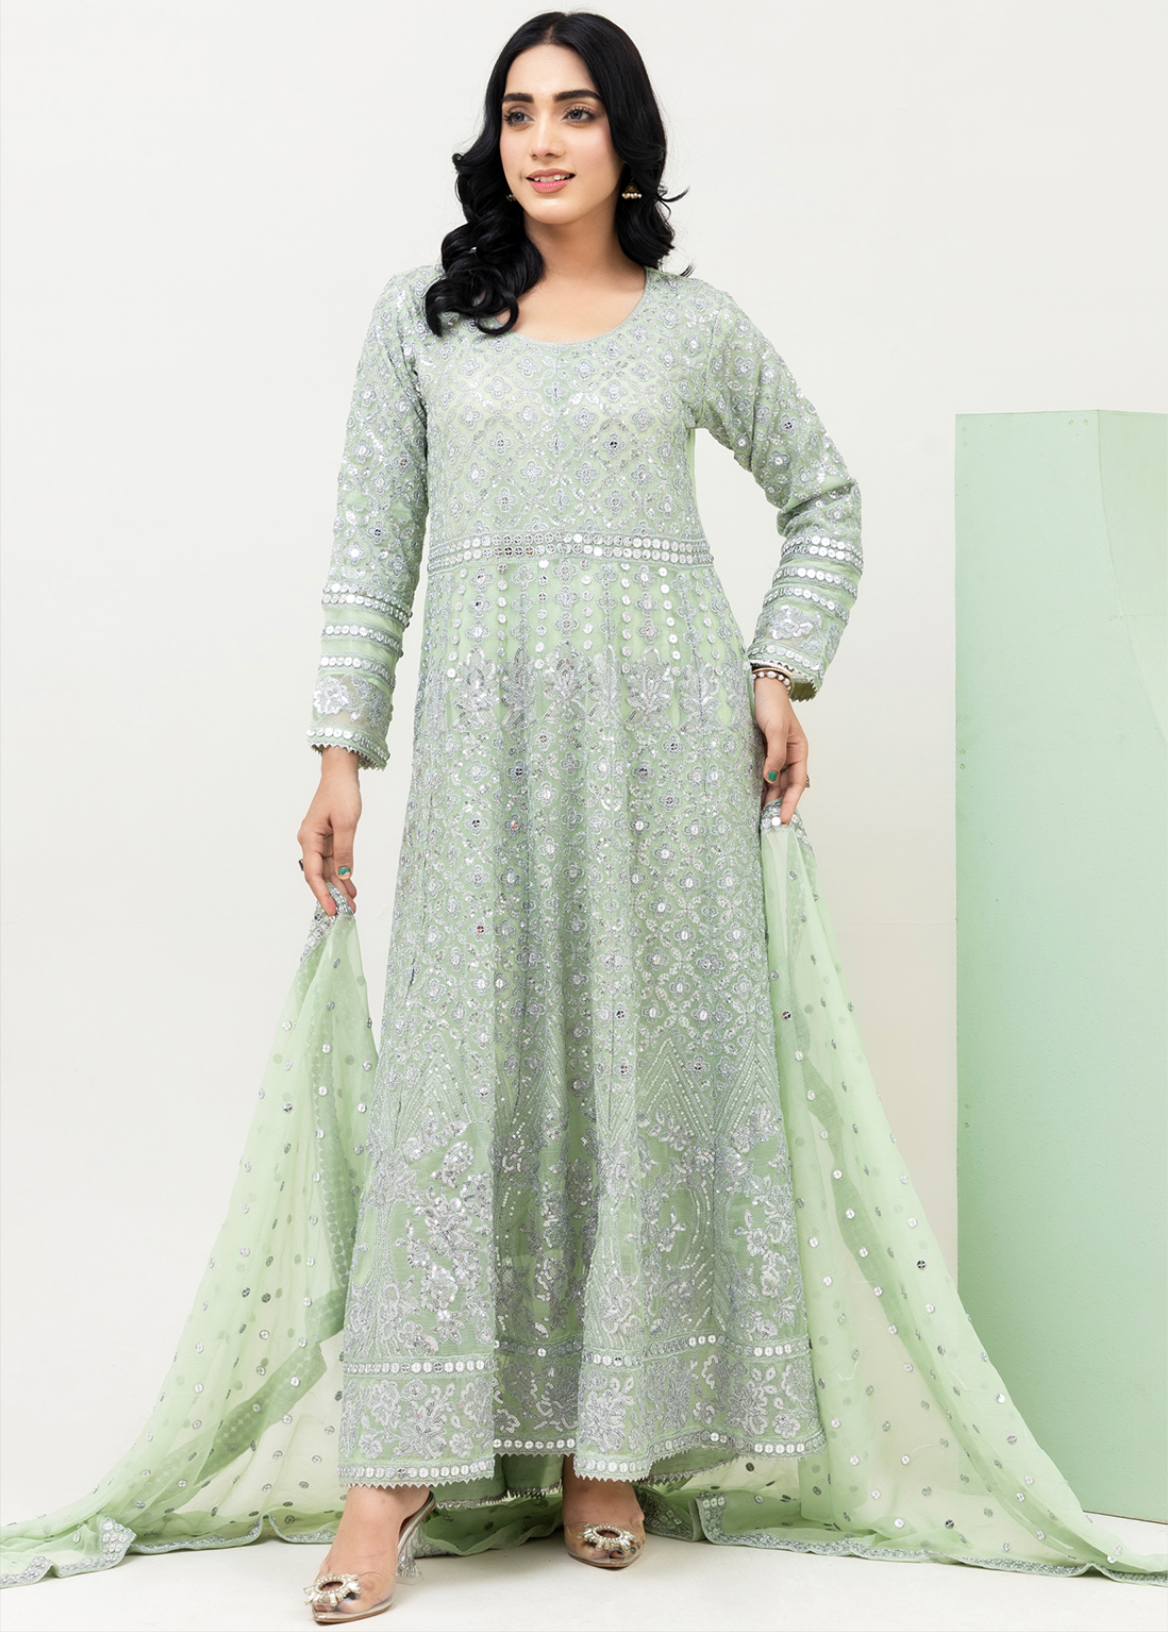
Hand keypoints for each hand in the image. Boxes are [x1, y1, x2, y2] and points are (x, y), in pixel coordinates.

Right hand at [297, 747, 361, 916]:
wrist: (340, 774)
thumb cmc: (341, 793)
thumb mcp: (347, 823)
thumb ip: (345, 850)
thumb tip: (344, 874)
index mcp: (309, 839)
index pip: (313, 874)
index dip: (323, 894)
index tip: (332, 910)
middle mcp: (310, 842)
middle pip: (319, 875)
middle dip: (332, 895)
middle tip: (346, 913)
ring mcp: (319, 841)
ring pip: (327, 870)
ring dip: (339, 887)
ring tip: (352, 904)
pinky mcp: (328, 838)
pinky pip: (333, 861)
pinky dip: (342, 874)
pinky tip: (350, 887)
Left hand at [753, 676, 808, 822]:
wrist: (760, 685)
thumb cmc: (771, 704)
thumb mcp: (776, 729)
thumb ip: (775, 754)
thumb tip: (771, 778)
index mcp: (798, 751)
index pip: (797, 784)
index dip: (791, 803)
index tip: (783, 819)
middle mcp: (788, 756)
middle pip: (785, 787)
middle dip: (778, 806)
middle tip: (768, 826)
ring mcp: (774, 755)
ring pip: (773, 783)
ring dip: (768, 799)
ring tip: (759, 818)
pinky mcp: (761, 752)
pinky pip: (762, 774)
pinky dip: (759, 787)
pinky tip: (751, 798)